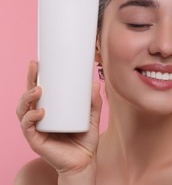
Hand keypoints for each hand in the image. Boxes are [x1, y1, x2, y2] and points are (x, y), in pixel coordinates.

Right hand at [16, 60, 102, 174]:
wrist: (84, 162)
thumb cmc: (85, 140)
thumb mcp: (92, 117)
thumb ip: (94, 103)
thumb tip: (95, 84)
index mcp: (50, 110)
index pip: (39, 91)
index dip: (36, 77)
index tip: (38, 63)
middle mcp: (40, 117)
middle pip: (28, 96)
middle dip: (29, 80)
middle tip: (35, 67)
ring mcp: (36, 128)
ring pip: (23, 110)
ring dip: (27, 97)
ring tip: (38, 90)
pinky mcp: (36, 140)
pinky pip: (28, 127)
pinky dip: (31, 118)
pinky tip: (40, 112)